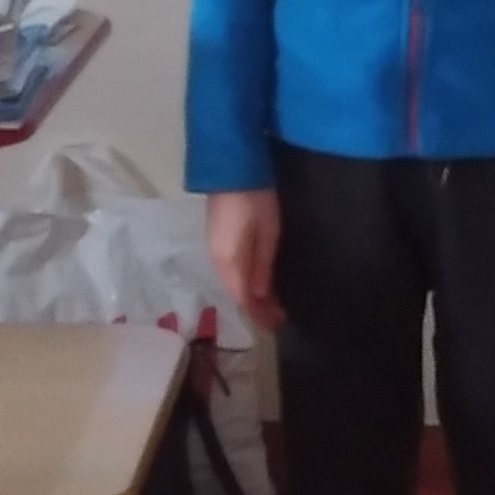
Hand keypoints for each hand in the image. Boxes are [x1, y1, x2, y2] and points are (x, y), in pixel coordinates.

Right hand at [205, 189, 283, 333]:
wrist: (233, 170)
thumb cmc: (255, 201)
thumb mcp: (267, 234)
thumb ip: (262, 267)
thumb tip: (259, 296)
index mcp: (228, 263)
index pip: (243, 300)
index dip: (260, 315)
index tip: (279, 324)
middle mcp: (217, 262)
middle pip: (236, 295)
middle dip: (256, 309)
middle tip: (279, 318)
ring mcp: (215, 252)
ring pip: (233, 284)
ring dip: (251, 297)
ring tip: (272, 305)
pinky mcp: (218, 243)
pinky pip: (231, 272)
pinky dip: (245, 283)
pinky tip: (258, 284)